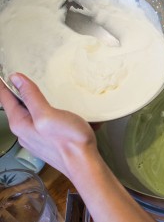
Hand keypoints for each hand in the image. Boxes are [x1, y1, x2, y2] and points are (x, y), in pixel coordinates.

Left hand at [0, 73, 154, 220]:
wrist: (84, 163)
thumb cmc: (68, 140)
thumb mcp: (47, 115)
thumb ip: (31, 97)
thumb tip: (16, 79)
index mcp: (21, 123)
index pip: (5, 98)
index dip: (5, 83)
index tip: (7, 71)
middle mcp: (25, 131)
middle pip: (18, 106)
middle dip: (20, 91)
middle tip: (25, 76)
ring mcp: (37, 137)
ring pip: (32, 114)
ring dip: (36, 102)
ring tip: (43, 91)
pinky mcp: (49, 141)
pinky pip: (44, 122)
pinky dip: (48, 113)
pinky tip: (61, 110)